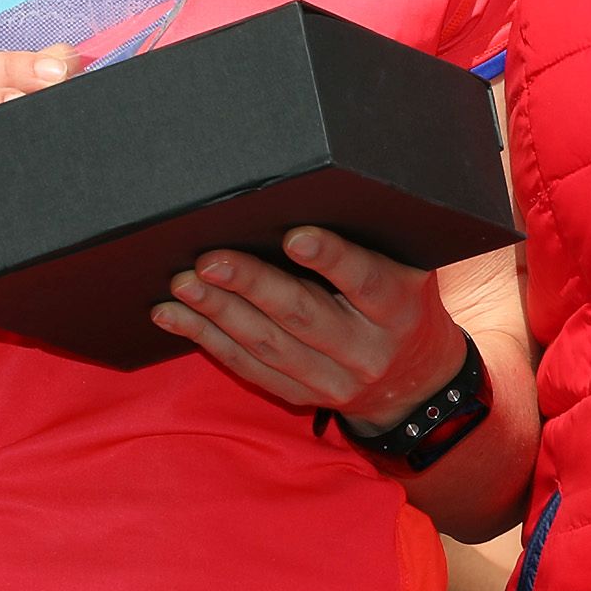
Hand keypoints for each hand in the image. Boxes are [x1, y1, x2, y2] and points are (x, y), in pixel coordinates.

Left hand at [153, 227, 464, 422]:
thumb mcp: (407, 270)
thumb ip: (369, 241)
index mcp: (397, 309)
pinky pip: (248, 367)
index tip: (294, 237)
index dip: (330, 259)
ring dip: (217, 312)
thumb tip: (304, 195)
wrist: (415, 382)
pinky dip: (208, 339)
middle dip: (251, 285)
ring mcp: (331, 380)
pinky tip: (175, 317)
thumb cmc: (402, 304)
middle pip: (303, 315)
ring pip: (266, 344)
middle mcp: (366, 349)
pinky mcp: (301, 395)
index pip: (365, 281)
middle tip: (208, 260)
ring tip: (182, 285)